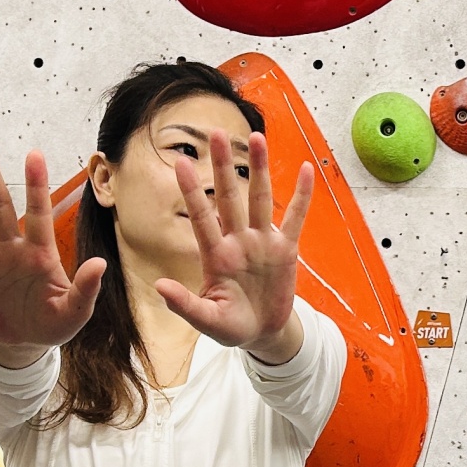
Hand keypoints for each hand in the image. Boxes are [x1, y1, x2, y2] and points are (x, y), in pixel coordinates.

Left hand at [155, 128, 314, 353]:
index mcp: (216, 256)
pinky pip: (296, 218)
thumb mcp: (207, 320)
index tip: (184, 163)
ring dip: (260, 169)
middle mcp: (238, 241)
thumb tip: (160, 286)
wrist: (262, 333)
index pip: (202, 217)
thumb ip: (184, 304)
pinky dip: (302, 196)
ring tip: (256, 137)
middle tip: (216, 133)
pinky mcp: (285, 250)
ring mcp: (262, 242)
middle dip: (224, 166)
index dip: (193, 190)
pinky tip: (306, 170)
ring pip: (261, 198)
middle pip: (230, 197)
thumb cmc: (231, 326)